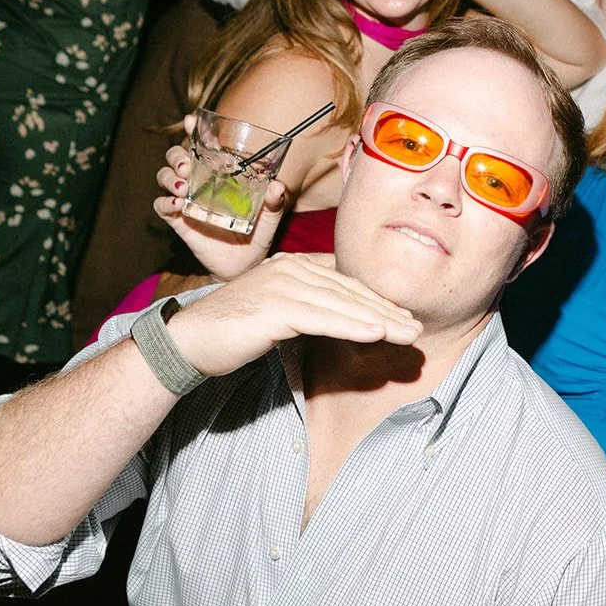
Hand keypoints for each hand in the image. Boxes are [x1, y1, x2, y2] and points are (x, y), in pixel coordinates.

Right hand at [154, 117, 283, 280]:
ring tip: (183, 186)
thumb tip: (278, 186)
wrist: (245, 264)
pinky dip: (165, 203)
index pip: (203, 146)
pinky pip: (162, 206)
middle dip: (177, 155)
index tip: (191, 121)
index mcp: (219, 173)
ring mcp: (186, 200)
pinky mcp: (178, 220)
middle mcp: (199, 182)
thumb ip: (274, 201)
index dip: (194, 130)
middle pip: (176, 156)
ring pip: (164, 176)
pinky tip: (177, 205)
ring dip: (169, 176)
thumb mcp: (269, 216)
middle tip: (188, 166)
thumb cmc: (257, 234)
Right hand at [167, 250, 421, 376]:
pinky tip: (378, 335)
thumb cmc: (232, 331)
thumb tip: (341, 319)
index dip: (377, 298)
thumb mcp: (277, 312)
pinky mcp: (275, 307)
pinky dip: (353, 326)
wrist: (188, 341)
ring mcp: (282, 284)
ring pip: (343, 304)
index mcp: (292, 264)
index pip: (345, 281)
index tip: (404, 315)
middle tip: (417, 327)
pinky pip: (323, 318)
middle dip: (387, 310)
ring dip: (380, 321)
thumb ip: (307, 308)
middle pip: (349, 290)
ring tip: (408, 334)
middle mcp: (290, 267)